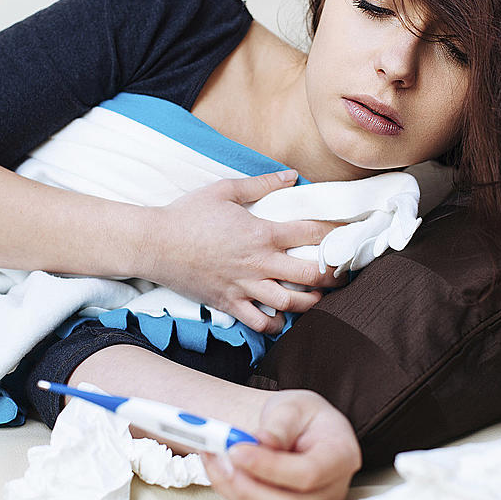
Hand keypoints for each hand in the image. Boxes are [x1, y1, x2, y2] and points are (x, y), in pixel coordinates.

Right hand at [144, 171, 346, 332]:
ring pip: (290, 303)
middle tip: (341, 273)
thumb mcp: (225, 190)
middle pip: (310, 275)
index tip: (346, 235)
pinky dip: (276, 324)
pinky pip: (259, 322)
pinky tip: (282, 317)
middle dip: (332, 276)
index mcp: (262, 233)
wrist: (154, 243)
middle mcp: (258, 263)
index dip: (334, 234)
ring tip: (318, 298)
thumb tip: (291, 175)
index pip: (311, 234)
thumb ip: (262, 183)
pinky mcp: (229, 303)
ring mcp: (245, 286)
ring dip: (310, 303)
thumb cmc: (187, 214)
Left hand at [202, 390, 361, 499]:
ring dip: (233, 487)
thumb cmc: (302, 416)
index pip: (309, 473)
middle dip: (248, 484)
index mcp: (341, 456)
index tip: (238, 449)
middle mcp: (330, 488)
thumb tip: (262, 441)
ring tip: (214, 455)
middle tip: (222, 456)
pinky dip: (230, 490)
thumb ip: (279, 425)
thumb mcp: (292, 406)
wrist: (295, 428)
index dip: (271, 466)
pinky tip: (220, 467)